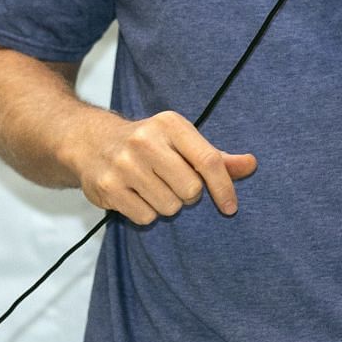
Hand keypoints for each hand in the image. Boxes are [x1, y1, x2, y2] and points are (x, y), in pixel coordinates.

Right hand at [67, 110, 256, 224]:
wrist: (89, 141)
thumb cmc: (147, 143)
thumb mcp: (180, 140)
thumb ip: (215, 156)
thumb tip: (252, 164)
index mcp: (169, 124)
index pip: (209, 161)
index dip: (224, 188)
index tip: (230, 207)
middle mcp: (145, 141)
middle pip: (190, 190)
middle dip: (187, 194)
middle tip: (172, 183)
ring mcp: (124, 165)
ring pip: (169, 207)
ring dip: (166, 205)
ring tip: (152, 188)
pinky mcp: (109, 187)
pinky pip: (146, 217)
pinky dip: (146, 213)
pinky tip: (136, 196)